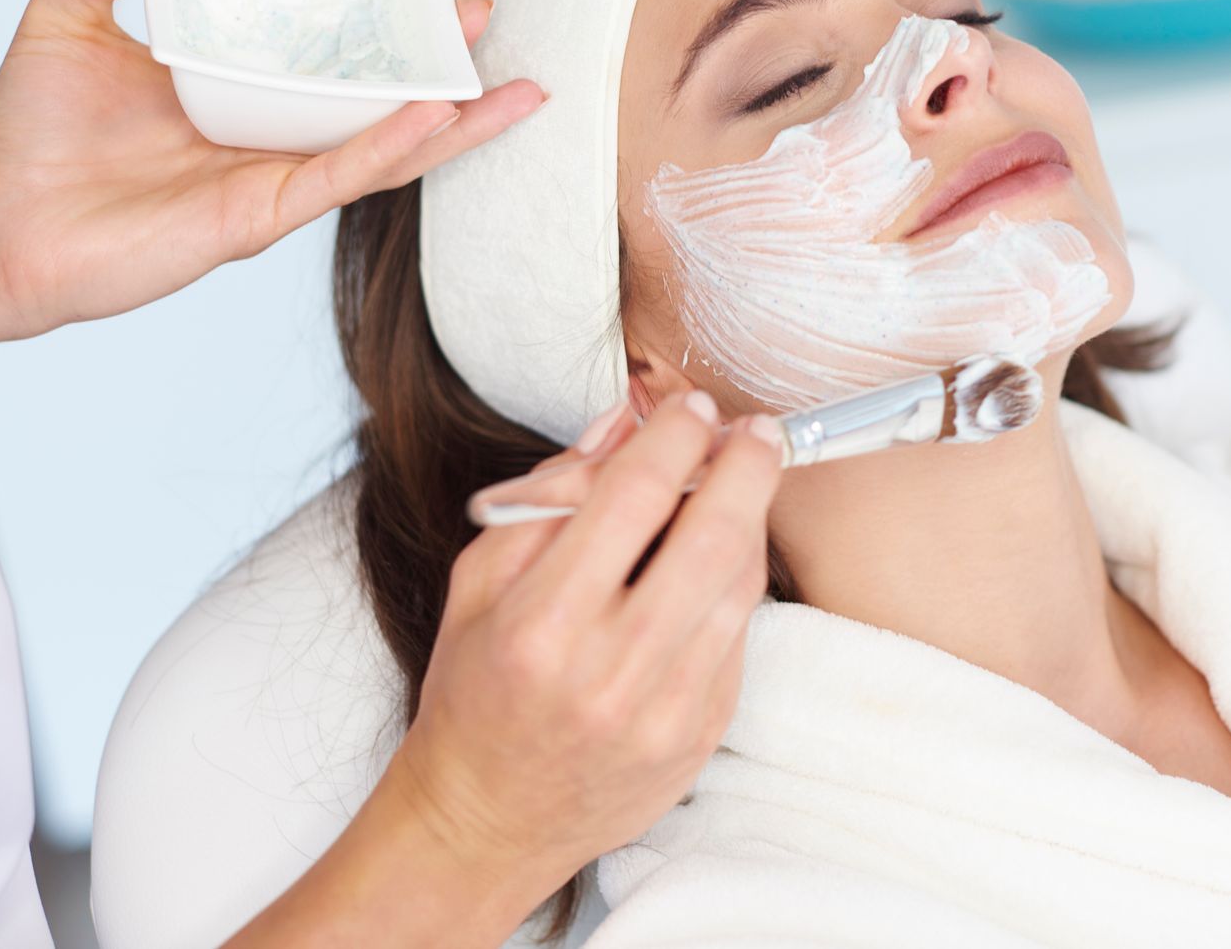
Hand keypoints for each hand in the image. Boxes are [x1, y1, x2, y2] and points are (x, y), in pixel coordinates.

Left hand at [0, 0, 544, 359]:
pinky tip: (438, 115)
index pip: (323, 52)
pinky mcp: (260, 215)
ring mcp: (273, 179)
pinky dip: (393, 146)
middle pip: (376, 98)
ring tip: (516, 87)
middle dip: (439, 64)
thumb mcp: (63, 21)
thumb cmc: (30, 136)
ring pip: (385, 147)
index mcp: (238, 91)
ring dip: (452, 118)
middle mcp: (268, 137)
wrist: (1, 226)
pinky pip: (342, 176)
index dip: (376, 20)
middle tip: (487, 17)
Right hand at [406, 391, 782, 887]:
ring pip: (740, 584)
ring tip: (742, 483)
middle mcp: (610, 671)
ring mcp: (666, 711)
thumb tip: (624, 424)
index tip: (691, 408)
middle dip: (746, 465)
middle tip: (755, 430)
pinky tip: (719, 557)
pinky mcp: (701, 735)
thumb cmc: (475, 693)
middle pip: (713, 536)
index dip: (675, 436)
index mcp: (541, 623)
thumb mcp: (479, 582)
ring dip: (751, 519)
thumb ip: (551, 495)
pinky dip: (735, 582)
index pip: (634, 496)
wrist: (486, 822)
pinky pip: (739, 635)